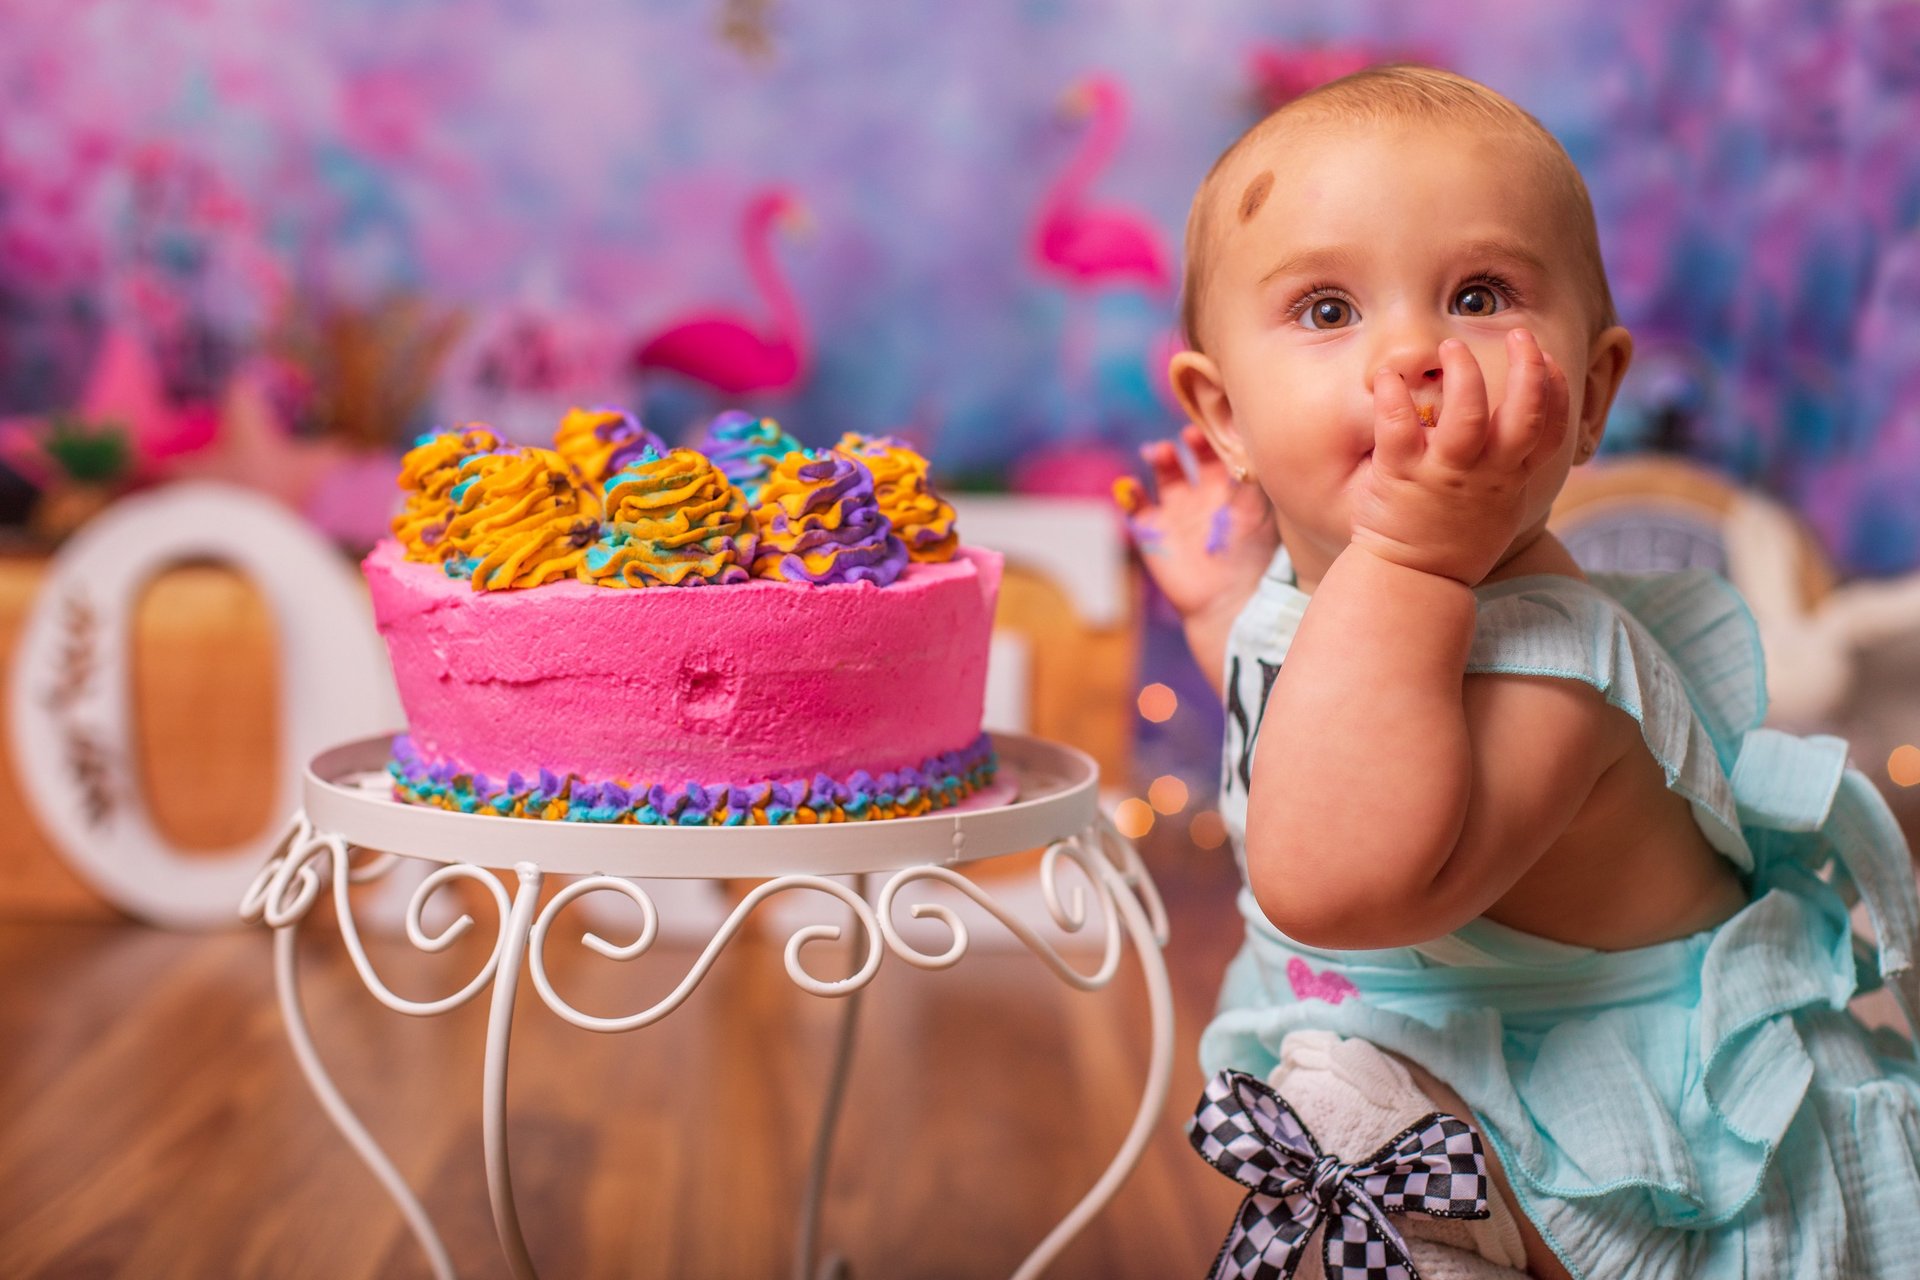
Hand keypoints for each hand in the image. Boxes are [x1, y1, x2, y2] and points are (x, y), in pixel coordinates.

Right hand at [1115, 423, 1278, 622]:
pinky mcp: (1153, 532)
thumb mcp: (1258, 511)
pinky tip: (1133, 486)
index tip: (1216, 427)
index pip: (1221, 451)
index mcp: (1231, 490)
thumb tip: (1247, 440)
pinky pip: (1134, 505)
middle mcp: (1203, 496)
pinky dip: (1130, 493)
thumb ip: (1251, 476)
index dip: (1216, 437)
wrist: (1229, 601)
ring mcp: (1176, 513)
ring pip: (1164, 474)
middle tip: (1189, 435)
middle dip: (1189, 442)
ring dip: (1161, 459)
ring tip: (1161, 453)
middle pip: (1191, 456)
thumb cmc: (1252, 557)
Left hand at [1350, 328, 1569, 585]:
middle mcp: (1487, 474)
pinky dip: (1393, 398)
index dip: (1556, 390)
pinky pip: (1398, 427)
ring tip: (1450, 347)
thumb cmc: (1452, 545)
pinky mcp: (1402, 476)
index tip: (1550, 360)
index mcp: (1513, 480)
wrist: (1412, 584)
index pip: (1550, 428)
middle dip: (1528, 367)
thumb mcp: (1499, 512)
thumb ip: (1511, 475)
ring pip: (1466, 414)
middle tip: (1519, 334)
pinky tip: (1387, 378)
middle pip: (1525, 412)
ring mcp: (1445, 474)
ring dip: (1463, 373)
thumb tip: (1520, 442)